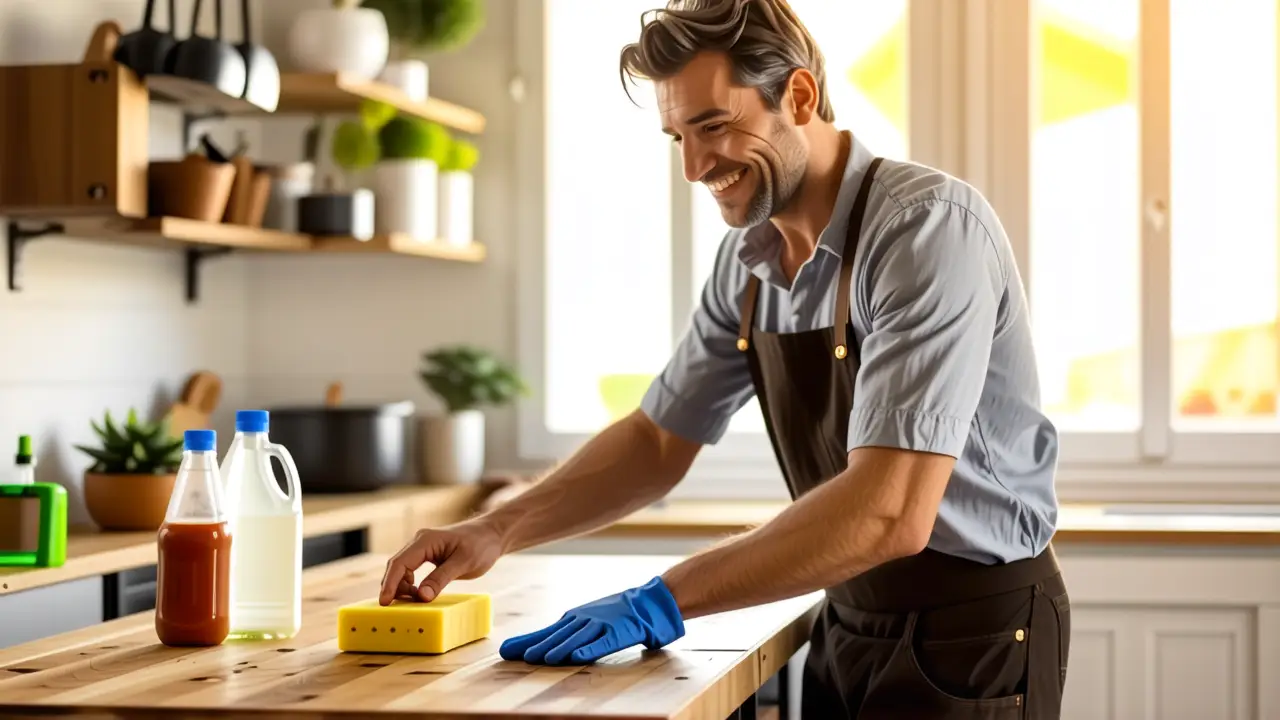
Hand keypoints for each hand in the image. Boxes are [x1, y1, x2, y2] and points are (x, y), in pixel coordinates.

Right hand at [378, 520, 503, 604]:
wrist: (492, 534)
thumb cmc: (481, 545)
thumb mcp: (463, 563)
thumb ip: (441, 579)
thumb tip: (421, 597)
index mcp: (426, 540)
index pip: (400, 563)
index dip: (390, 583)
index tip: (385, 602)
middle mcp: (420, 541)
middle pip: (397, 566)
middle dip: (392, 587)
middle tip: (393, 609)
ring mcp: (422, 547)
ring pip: (402, 569)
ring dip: (402, 587)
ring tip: (412, 603)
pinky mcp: (427, 555)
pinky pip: (411, 570)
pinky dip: (410, 584)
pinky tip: (417, 595)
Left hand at [499, 576, 684, 664]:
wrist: (646, 602)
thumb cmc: (610, 614)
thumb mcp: (581, 621)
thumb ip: (559, 634)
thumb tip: (531, 646)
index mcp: (573, 619)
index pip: (545, 631)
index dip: (526, 642)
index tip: (504, 652)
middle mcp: (584, 620)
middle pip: (558, 635)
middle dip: (537, 645)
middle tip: (518, 656)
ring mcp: (602, 625)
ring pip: (577, 638)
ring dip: (560, 648)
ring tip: (543, 658)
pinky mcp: (619, 632)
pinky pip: (603, 642)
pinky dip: (590, 649)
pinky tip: (578, 656)